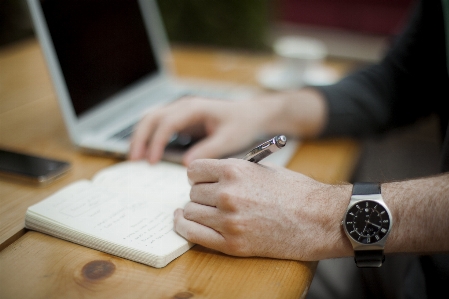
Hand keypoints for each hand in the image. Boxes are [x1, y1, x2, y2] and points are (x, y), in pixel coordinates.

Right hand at [129, 97, 271, 164]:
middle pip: (152, 117)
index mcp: (194, 108)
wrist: (251, 115)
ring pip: (152, 119)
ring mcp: (181, 111)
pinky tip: (147, 153)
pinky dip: (149, 137)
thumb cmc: (242, 125)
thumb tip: (186, 164)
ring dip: (141, 136)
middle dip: (140, 137)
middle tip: (134, 160)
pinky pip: (159, 125)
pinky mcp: (182, 119)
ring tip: (135, 158)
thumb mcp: (229, 139)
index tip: (151, 161)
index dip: (156, 142)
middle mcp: (184, 106)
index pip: (167, 122)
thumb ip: (208, 150)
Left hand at [174, 158, 351, 260]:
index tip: (202, 180)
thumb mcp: (263, 169)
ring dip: (196, 210)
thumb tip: (211, 175)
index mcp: (235, 170)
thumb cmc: (296, 192)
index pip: (194, 170)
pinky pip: (193, 234)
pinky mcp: (232, 244)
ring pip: (191, 212)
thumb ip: (234, 170)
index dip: (198, 175)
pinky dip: (184, 227)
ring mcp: (229, 220)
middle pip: (193, 192)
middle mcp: (228, 193)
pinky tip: (184, 221)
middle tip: (212, 197)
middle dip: (201, 193)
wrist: (320, 219)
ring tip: (207, 210)